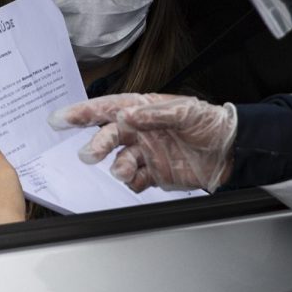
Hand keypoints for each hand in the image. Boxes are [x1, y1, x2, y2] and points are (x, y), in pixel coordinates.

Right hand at [49, 93, 235, 191]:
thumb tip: (130, 114)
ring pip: (118, 162)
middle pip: (108, 137)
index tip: (62, 118)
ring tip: (125, 169)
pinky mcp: (153, 173)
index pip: (108, 109)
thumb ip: (155, 114)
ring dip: (117, 167)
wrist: (230, 151)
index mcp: (143, 110)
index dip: (83, 113)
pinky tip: (140, 179)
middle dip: (97, 144)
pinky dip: (132, 182)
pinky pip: (134, 181)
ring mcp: (145, 154)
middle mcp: (140, 132)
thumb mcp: (186, 111)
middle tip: (90, 153)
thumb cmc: (210, 124)